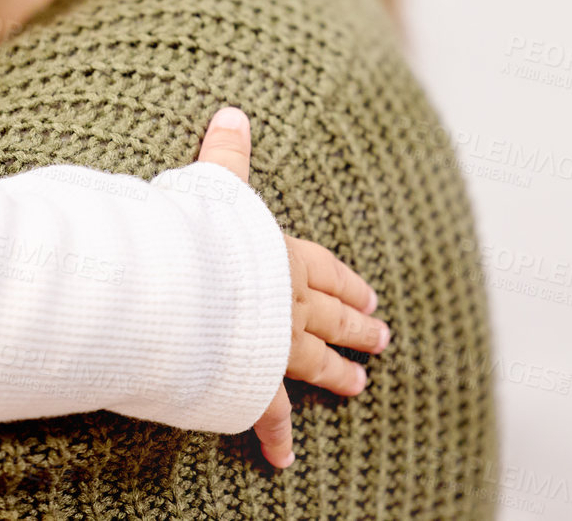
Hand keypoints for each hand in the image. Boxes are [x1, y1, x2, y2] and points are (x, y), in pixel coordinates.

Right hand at [195, 106, 387, 470]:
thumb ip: (226, 155)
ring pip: (315, 363)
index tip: (371, 297)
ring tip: (359, 387)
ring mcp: (275, 346)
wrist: (188, 292)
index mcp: (284, 256)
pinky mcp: (251, 382)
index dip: (348, 283)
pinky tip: (286, 459)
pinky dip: (276, 438)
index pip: (326, 270)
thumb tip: (234, 112)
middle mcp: (290, 303)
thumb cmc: (199, 237)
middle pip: (333, 317)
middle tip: (383, 339)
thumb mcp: (214, 186)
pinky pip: (267, 415)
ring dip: (338, 375)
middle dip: (357, 328)